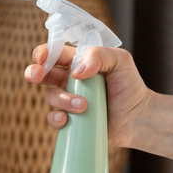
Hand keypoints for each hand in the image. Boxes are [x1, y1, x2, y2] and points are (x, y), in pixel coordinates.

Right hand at [24, 45, 151, 147]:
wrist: (138, 118)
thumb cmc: (130, 86)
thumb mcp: (120, 61)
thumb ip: (98, 56)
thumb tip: (75, 71)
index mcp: (77, 62)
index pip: (54, 53)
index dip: (43, 53)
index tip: (41, 58)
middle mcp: (69, 80)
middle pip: (41, 73)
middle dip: (33, 72)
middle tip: (36, 76)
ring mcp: (68, 100)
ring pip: (50, 96)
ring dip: (63, 100)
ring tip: (83, 105)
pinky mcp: (70, 119)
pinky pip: (53, 119)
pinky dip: (56, 119)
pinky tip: (67, 119)